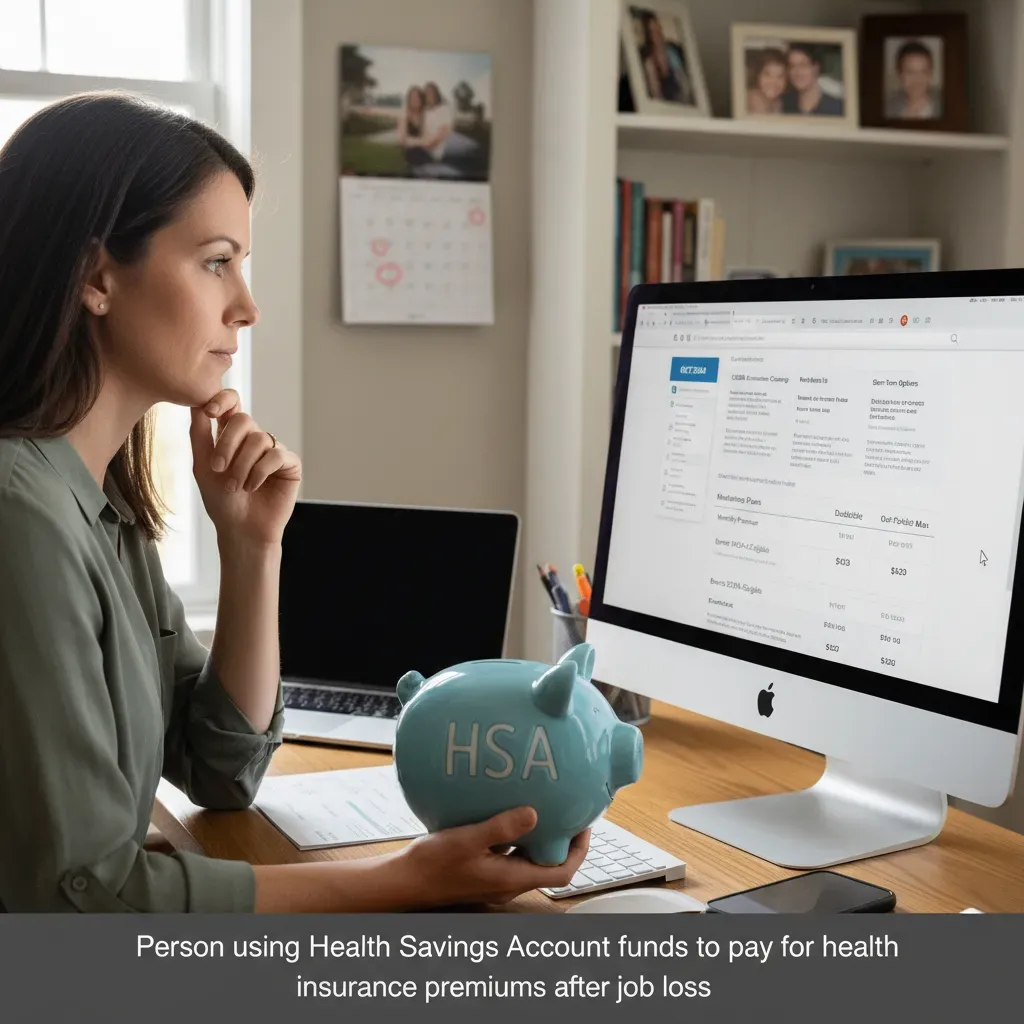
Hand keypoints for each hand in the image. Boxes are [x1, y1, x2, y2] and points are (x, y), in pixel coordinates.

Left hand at [190, 389, 301, 546]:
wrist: (241, 530)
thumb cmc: (221, 501)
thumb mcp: (202, 465)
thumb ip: (199, 434)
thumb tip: (196, 402)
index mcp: (233, 436)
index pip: (232, 403)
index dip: (223, 399)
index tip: (210, 412)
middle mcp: (254, 439)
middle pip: (244, 420)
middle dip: (227, 445)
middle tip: (217, 468)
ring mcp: (274, 450)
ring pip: (259, 439)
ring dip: (242, 466)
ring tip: (235, 486)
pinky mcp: (290, 465)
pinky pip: (276, 455)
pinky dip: (260, 472)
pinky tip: (253, 487)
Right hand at [392, 807, 589, 907]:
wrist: (405, 880)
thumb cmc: (432, 864)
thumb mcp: (467, 840)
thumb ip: (500, 827)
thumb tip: (534, 813)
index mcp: (511, 880)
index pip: (562, 873)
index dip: (579, 851)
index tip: (584, 824)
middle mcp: (509, 882)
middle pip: (551, 865)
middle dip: (565, 840)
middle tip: (569, 809)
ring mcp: (496, 878)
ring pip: (531, 858)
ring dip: (542, 836)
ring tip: (546, 805)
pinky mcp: (484, 869)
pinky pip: (511, 852)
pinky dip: (518, 835)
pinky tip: (509, 810)